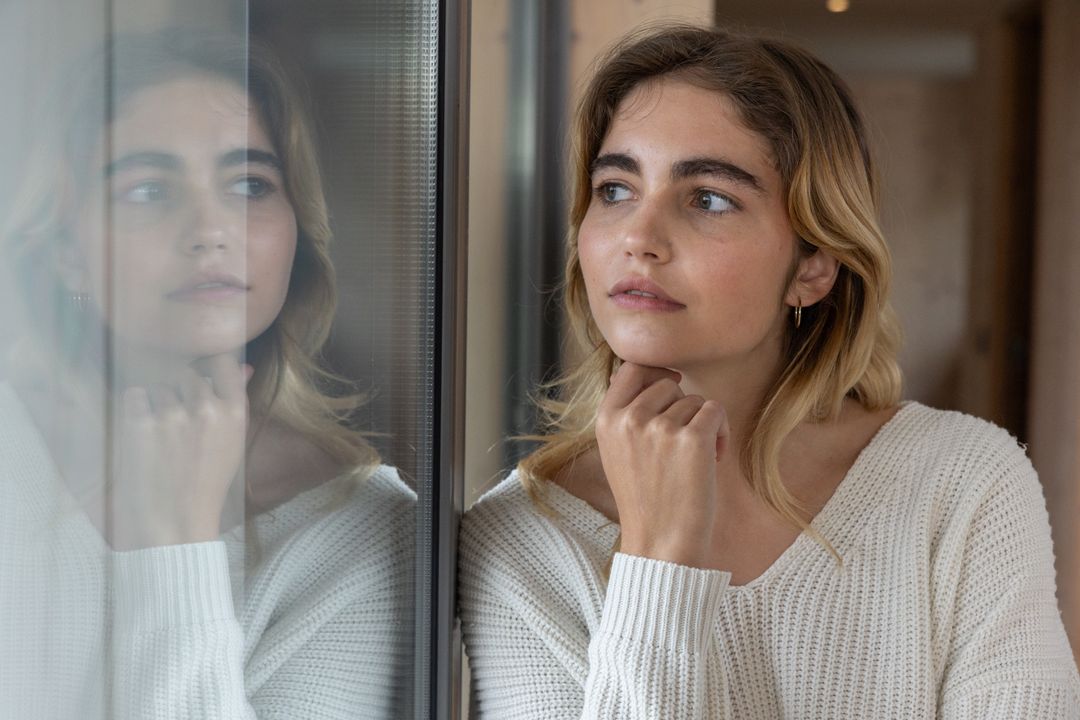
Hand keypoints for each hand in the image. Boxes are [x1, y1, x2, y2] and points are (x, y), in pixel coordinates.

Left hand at [107, 354, 251, 549]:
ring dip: (157, 402)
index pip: (224, 363)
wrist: (176, 520)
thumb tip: (244, 366)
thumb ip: (236, 402)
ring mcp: (172, 416)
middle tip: (177, 418)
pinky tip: (143, 432)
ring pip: (160, 386)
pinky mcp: (140, 425)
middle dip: (181, 391)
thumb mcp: (234, 442)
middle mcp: (206, 410)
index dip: (210, 367)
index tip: (202, 378)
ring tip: (160, 432)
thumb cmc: (207, 483)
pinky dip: (135, 408)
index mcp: (235, 414)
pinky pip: (135, 395)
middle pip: (188, 374)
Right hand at [595, 362, 729, 568]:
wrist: (660, 544)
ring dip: (703, 425)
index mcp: (606, 420)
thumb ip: (625, 413)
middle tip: (682, 444)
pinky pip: (716, 411)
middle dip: (682, 408)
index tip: (672, 384)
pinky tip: (714, 459)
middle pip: (668, 384)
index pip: (631, 367)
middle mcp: (629, 419)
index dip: (656, 370)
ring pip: (694, 400)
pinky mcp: (691, 439)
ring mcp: (659, 427)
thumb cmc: (645, 501)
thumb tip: (637, 372)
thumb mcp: (617, 452)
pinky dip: (722, 433)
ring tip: (696, 460)